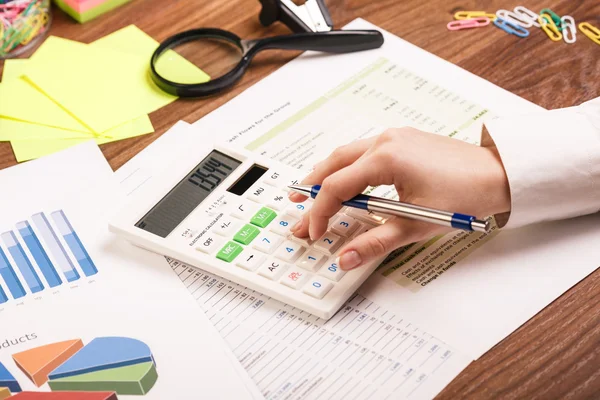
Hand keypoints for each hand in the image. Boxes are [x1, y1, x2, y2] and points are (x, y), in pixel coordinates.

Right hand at [288, 127, 510, 270]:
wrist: (499, 175)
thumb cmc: (465, 194)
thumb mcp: (415, 224)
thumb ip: (374, 242)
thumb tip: (346, 258)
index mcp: (385, 158)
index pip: (336, 187)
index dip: (321, 213)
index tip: (315, 232)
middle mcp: (385, 141)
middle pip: (334, 164)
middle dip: (311, 186)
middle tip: (294, 203)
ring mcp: (394, 137)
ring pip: (346, 154)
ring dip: (327, 173)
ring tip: (309, 188)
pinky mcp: (403, 140)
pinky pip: (363, 151)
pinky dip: (347, 167)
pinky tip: (344, 178)